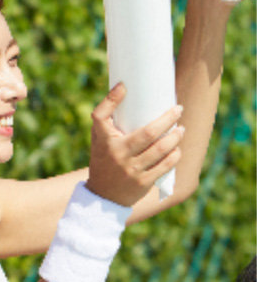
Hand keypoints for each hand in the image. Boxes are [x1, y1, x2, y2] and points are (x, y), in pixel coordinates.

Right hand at [85, 83, 183, 206]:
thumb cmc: (104, 158)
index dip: (111, 100)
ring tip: (181, 129)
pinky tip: (177, 149)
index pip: (101, 116)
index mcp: (104, 141)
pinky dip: (174, 156)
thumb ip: (106, 116)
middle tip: (178, 110)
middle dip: (168, 119)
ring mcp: (130, 170)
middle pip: (148, 133)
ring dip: (175, 138)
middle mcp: (117, 155)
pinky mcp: (142, 182)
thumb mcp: (99, 139)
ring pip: (160, 150)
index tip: (125, 86)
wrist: (103, 194)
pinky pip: (164, 166)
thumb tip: (122, 86)